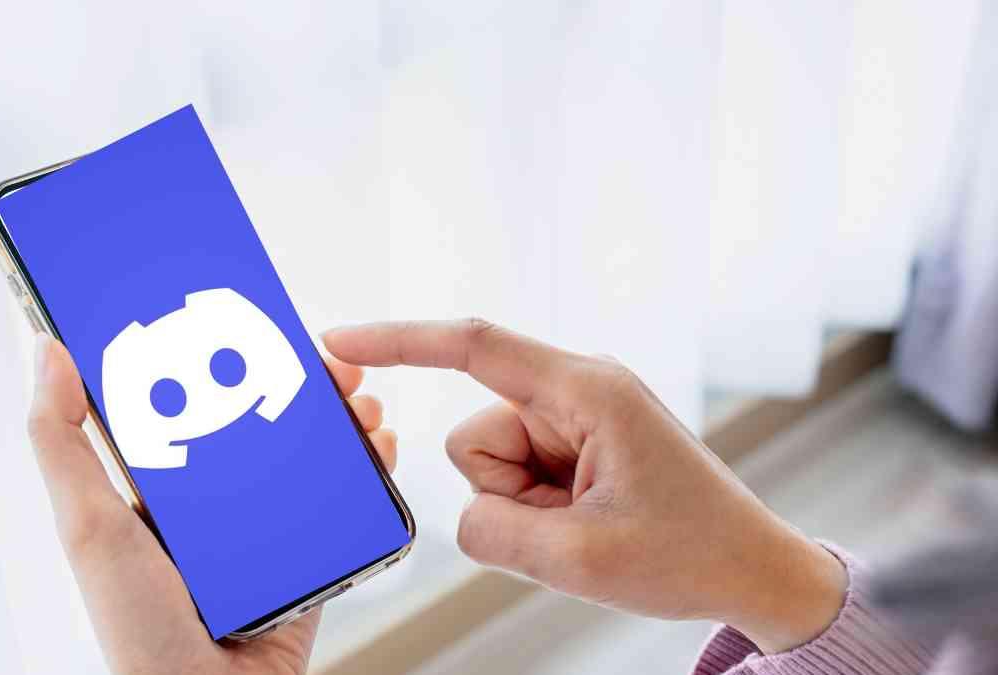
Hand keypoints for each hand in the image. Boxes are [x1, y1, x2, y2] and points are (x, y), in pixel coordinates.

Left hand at [27, 334, 396, 674]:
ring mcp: (264, 525)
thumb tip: (46, 350)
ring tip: (357, 396)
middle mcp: (214, 499)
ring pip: (307, 451)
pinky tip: (379, 442)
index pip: (190, 396)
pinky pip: (342, 499)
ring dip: (338, 415)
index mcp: (161, 482)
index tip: (244, 314)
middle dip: (295, 377)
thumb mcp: (88, 524)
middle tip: (320, 356)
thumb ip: (61, 440)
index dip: (218, 352)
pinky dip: (367, 466)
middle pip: (260, 415)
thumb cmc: (137, 626)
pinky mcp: (308, 552)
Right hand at [323, 319, 846, 652]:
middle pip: (477, 437)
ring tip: (587, 526)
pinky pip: (517, 480)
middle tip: (573, 525)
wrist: (752, 569)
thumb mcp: (581, 559)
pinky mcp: (576, 446)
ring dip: (524, 508)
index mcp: (586, 390)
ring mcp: (576, 420)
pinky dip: (538, 513)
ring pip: (491, 466)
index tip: (341, 342)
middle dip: (504, 493)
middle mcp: (576, 392)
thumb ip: (493, 532)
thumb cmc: (690, 554)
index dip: (399, 341)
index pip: (473, 347)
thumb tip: (463, 514)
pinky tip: (590, 522)